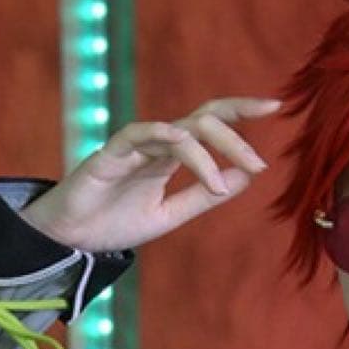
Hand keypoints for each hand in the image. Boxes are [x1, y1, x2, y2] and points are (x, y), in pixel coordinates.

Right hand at [19, 96, 281, 251]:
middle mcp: (156, 144)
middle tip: (258, 165)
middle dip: (234, 138)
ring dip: (207, 156)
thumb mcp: (170, 215)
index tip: (275, 108)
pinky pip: (140, 135)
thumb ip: (204, 196)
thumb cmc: (115, 224)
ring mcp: (134, 146)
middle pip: (202, 121)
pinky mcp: (110, 155)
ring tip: (219, 188)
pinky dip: (167, 140)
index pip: (211, 122)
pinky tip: (189, 153)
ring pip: (179, 131)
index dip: (241, 111)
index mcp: (171, 155)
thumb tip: (245, 176)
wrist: (73, 241)